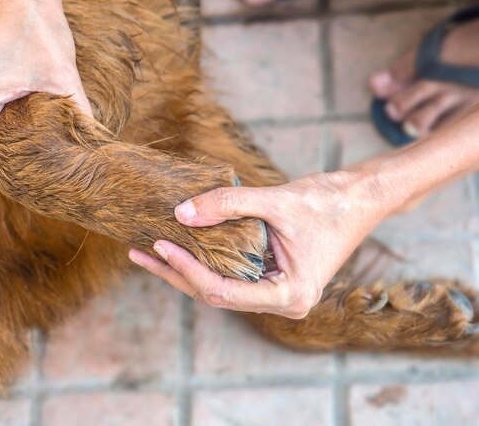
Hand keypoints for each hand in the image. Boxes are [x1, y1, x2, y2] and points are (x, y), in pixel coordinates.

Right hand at [0, 0, 91, 179]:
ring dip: (3, 141)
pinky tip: (24, 124)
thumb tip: (98, 148)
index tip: (28, 184)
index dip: (2, 179)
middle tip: (39, 165)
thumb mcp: (65, 80)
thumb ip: (81, 117)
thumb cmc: (43, 34)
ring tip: (34, 143)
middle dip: (6, 160)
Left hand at [129, 171, 389, 318]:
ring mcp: (276, 293)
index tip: (158, 245)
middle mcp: (282, 302)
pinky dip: (204, 261)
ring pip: (220, 288)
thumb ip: (227, 205)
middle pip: (215, 295)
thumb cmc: (329, 201)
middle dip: (176, 274)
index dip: (187, 270)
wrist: (361, 198)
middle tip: (140, 253)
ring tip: (149, 252)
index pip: (223, 292)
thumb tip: (180, 213)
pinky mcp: (272, 278)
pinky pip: (231, 275)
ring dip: (186, 269)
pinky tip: (180, 247)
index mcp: (290, 295)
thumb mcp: (277, 200)